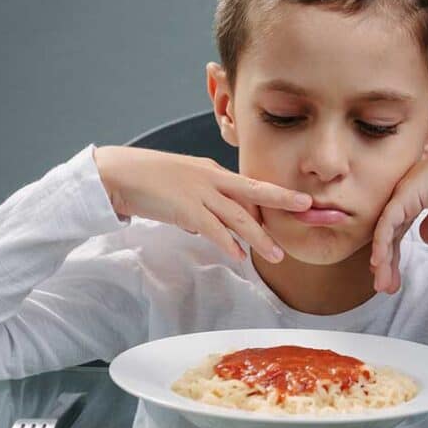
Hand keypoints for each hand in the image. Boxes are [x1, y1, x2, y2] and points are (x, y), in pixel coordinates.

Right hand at [93, 146, 311, 262]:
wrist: (117, 174)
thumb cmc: (147, 180)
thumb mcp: (183, 187)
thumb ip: (201, 206)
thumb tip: (209, 229)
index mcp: (213, 172)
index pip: (251, 187)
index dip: (278, 197)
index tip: (302, 203)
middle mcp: (211, 178)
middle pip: (256, 191)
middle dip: (285, 200)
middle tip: (310, 209)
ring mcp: (199, 192)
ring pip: (238, 215)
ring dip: (259, 237)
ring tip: (277, 254)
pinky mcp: (184, 207)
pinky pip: (212, 228)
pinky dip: (227, 243)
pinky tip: (239, 256)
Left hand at [370, 138, 427, 292]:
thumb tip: (426, 240)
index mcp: (412, 199)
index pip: (396, 231)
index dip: (392, 255)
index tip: (391, 277)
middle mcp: (402, 197)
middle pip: (388, 235)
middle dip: (386, 263)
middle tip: (385, 287)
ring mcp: (401, 195)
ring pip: (385, 233)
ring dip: (383, 260)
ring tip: (383, 284)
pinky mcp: (404, 196)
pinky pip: (388, 224)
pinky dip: (382, 244)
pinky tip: (379, 262)